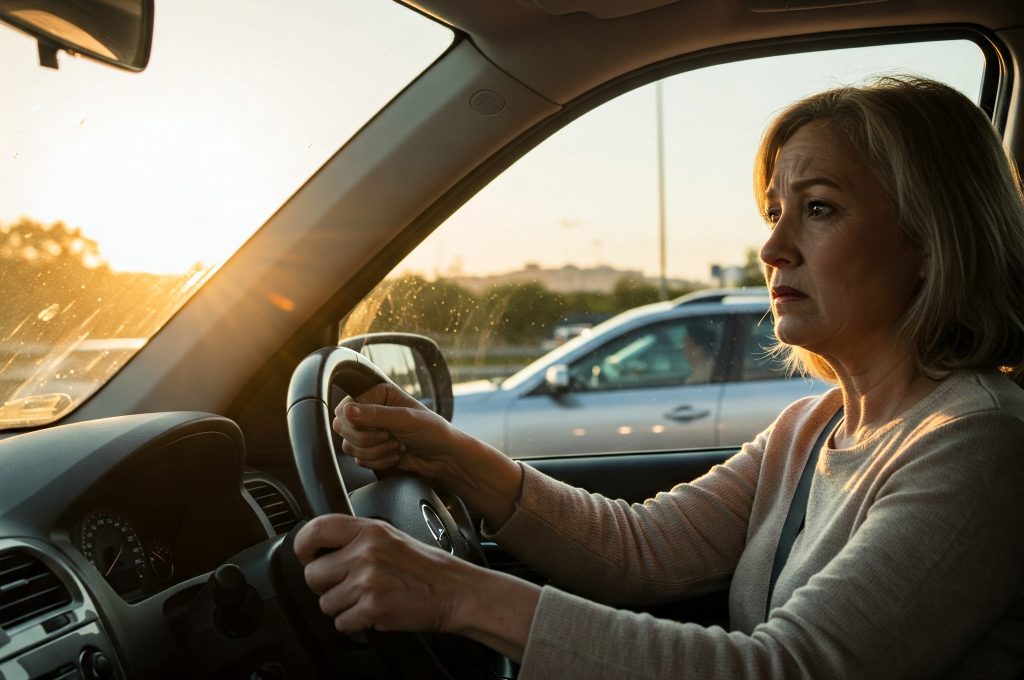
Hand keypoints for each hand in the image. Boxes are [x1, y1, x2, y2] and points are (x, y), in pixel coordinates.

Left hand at [294, 513, 539, 660]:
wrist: (455, 591)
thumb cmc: (425, 567)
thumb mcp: (390, 536)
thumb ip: (357, 538)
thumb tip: (321, 548)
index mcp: (368, 530)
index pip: (316, 529)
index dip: (303, 545)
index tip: (307, 556)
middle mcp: (365, 552)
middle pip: (312, 574)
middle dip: (325, 586)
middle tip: (347, 586)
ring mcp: (368, 580)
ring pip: (325, 603)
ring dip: (342, 607)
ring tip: (367, 599)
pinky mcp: (372, 608)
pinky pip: (341, 624)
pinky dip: (355, 625)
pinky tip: (374, 613)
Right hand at [333, 383, 457, 480]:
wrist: (444, 458)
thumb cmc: (432, 431)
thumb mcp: (405, 419)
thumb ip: (375, 415)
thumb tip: (347, 411)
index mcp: (378, 394)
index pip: (346, 406)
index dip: (355, 421)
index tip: (378, 428)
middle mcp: (370, 411)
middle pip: (342, 427)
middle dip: (367, 439)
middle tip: (389, 437)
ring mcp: (369, 432)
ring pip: (348, 446)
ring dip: (374, 452)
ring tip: (396, 447)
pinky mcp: (371, 451)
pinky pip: (358, 460)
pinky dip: (377, 461)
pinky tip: (395, 456)